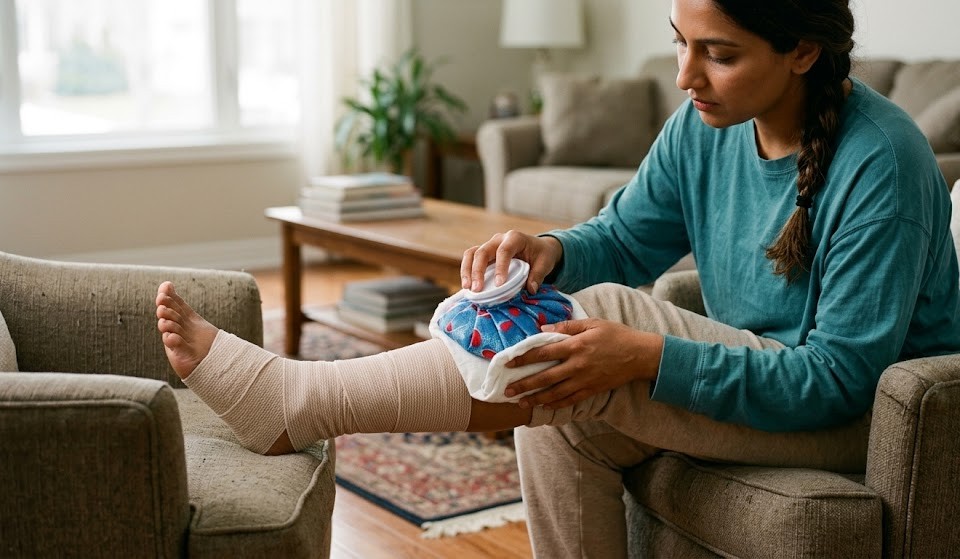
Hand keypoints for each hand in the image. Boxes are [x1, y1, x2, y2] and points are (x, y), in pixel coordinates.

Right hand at [461, 230, 562, 293]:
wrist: (538, 248)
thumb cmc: (541, 254)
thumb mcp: (545, 262)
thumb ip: (538, 275)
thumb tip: (530, 289)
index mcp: (515, 238)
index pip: (504, 251)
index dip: (500, 267)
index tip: (500, 284)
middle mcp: (499, 239)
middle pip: (483, 252)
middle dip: (477, 271)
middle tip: (477, 289)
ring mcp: (489, 246)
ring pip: (472, 254)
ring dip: (467, 271)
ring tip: (467, 288)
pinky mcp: (484, 254)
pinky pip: (470, 259)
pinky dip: (467, 272)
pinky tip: (468, 287)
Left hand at [503, 318, 663, 408]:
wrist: (640, 355)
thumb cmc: (616, 335)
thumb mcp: (593, 323)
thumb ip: (568, 325)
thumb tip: (544, 328)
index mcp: (575, 346)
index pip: (543, 352)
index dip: (524, 357)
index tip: (509, 362)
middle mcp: (577, 365)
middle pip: (544, 377)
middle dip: (524, 384)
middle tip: (507, 390)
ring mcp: (584, 380)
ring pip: (555, 393)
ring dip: (536, 398)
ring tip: (520, 402)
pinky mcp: (592, 390)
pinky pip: (570, 400)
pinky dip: (556, 404)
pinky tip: (544, 406)